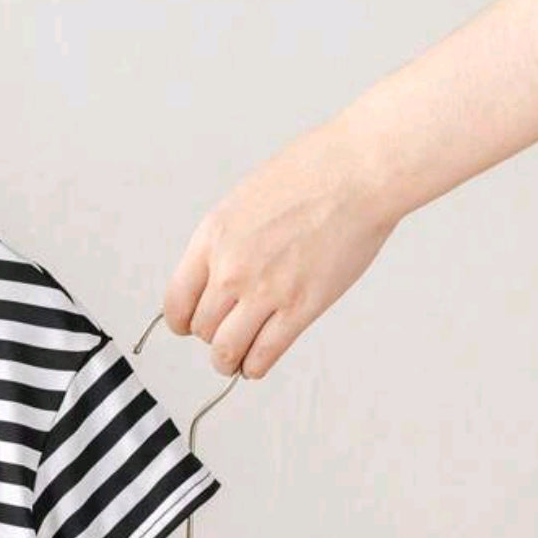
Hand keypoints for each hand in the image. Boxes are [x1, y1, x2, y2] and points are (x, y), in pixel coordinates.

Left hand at [164, 120, 396, 379]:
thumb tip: (215, 277)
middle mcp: (231, 267)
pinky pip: (263, 356)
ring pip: (226, 351)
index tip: (189, 326)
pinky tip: (257, 364)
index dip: (182, 321)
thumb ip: (226, 241)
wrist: (361, 171)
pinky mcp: (299, 308)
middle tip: (225, 336)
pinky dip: (254, 367)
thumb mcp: (245, 199)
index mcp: (212, 237)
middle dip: (211, 337)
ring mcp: (265, 291)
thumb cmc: (314, 174)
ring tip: (235, 361)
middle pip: (202, 329)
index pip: (176, 301)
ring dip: (228, 361)